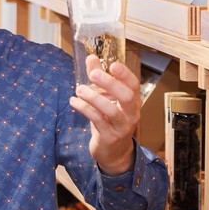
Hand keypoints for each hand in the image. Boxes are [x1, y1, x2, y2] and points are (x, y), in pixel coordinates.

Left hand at [70, 55, 138, 174]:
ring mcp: (121, 126)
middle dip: (110, 84)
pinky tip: (74, 101)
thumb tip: (91, 58)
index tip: (112, 64)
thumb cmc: (109, 121)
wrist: (114, 152)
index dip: (125, 74)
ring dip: (94, 98)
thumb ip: (99, 79)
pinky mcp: (109, 137)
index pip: (134, 85)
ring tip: (79, 89)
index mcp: (132, 102)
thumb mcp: (106, 99)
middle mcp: (131, 113)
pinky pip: (98, 121)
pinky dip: (85, 110)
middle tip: (94, 74)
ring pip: (111, 111)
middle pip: (126, 97)